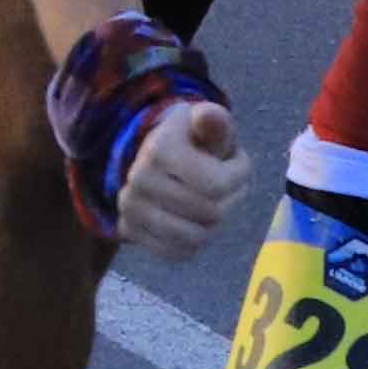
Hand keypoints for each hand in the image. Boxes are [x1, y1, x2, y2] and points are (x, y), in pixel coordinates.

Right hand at [114, 100, 249, 265]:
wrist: (158, 159)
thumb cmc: (195, 141)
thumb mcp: (208, 124)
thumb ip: (215, 121)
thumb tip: (209, 116)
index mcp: (159, 148)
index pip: (216, 185)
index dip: (240, 176)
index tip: (239, 164)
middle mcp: (139, 177)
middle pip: (209, 213)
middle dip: (230, 201)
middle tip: (228, 188)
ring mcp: (131, 206)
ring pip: (194, 237)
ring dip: (214, 226)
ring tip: (215, 206)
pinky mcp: (128, 230)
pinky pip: (176, 252)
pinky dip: (194, 243)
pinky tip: (196, 223)